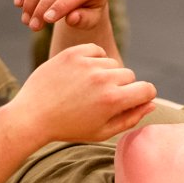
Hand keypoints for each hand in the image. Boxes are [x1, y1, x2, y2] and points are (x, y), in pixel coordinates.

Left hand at [9, 43, 155, 143]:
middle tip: (101, 99)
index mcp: (113, 100)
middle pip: (130, 75)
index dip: (144, 96)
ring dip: (106, 73)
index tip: (133, 101)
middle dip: (122, 86)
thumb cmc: (69, 128)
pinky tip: (82, 74)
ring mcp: (87, 64)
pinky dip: (94, 60)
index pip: (147, 89)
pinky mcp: (73, 53)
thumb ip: (130, 118)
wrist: (32, 116)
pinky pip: (96, 51)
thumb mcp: (102, 132)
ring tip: (87, 88)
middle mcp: (103, 79)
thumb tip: (151, 104)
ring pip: (112, 63)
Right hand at [14, 0, 108, 31]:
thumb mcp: (91, 19)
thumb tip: (71, 18)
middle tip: (32, 26)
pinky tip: (19, 3)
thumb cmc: (88, 9)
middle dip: (42, 7)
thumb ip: (84, 20)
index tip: (47, 20)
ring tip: (26, 20)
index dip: (61, 5)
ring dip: (31, 0)